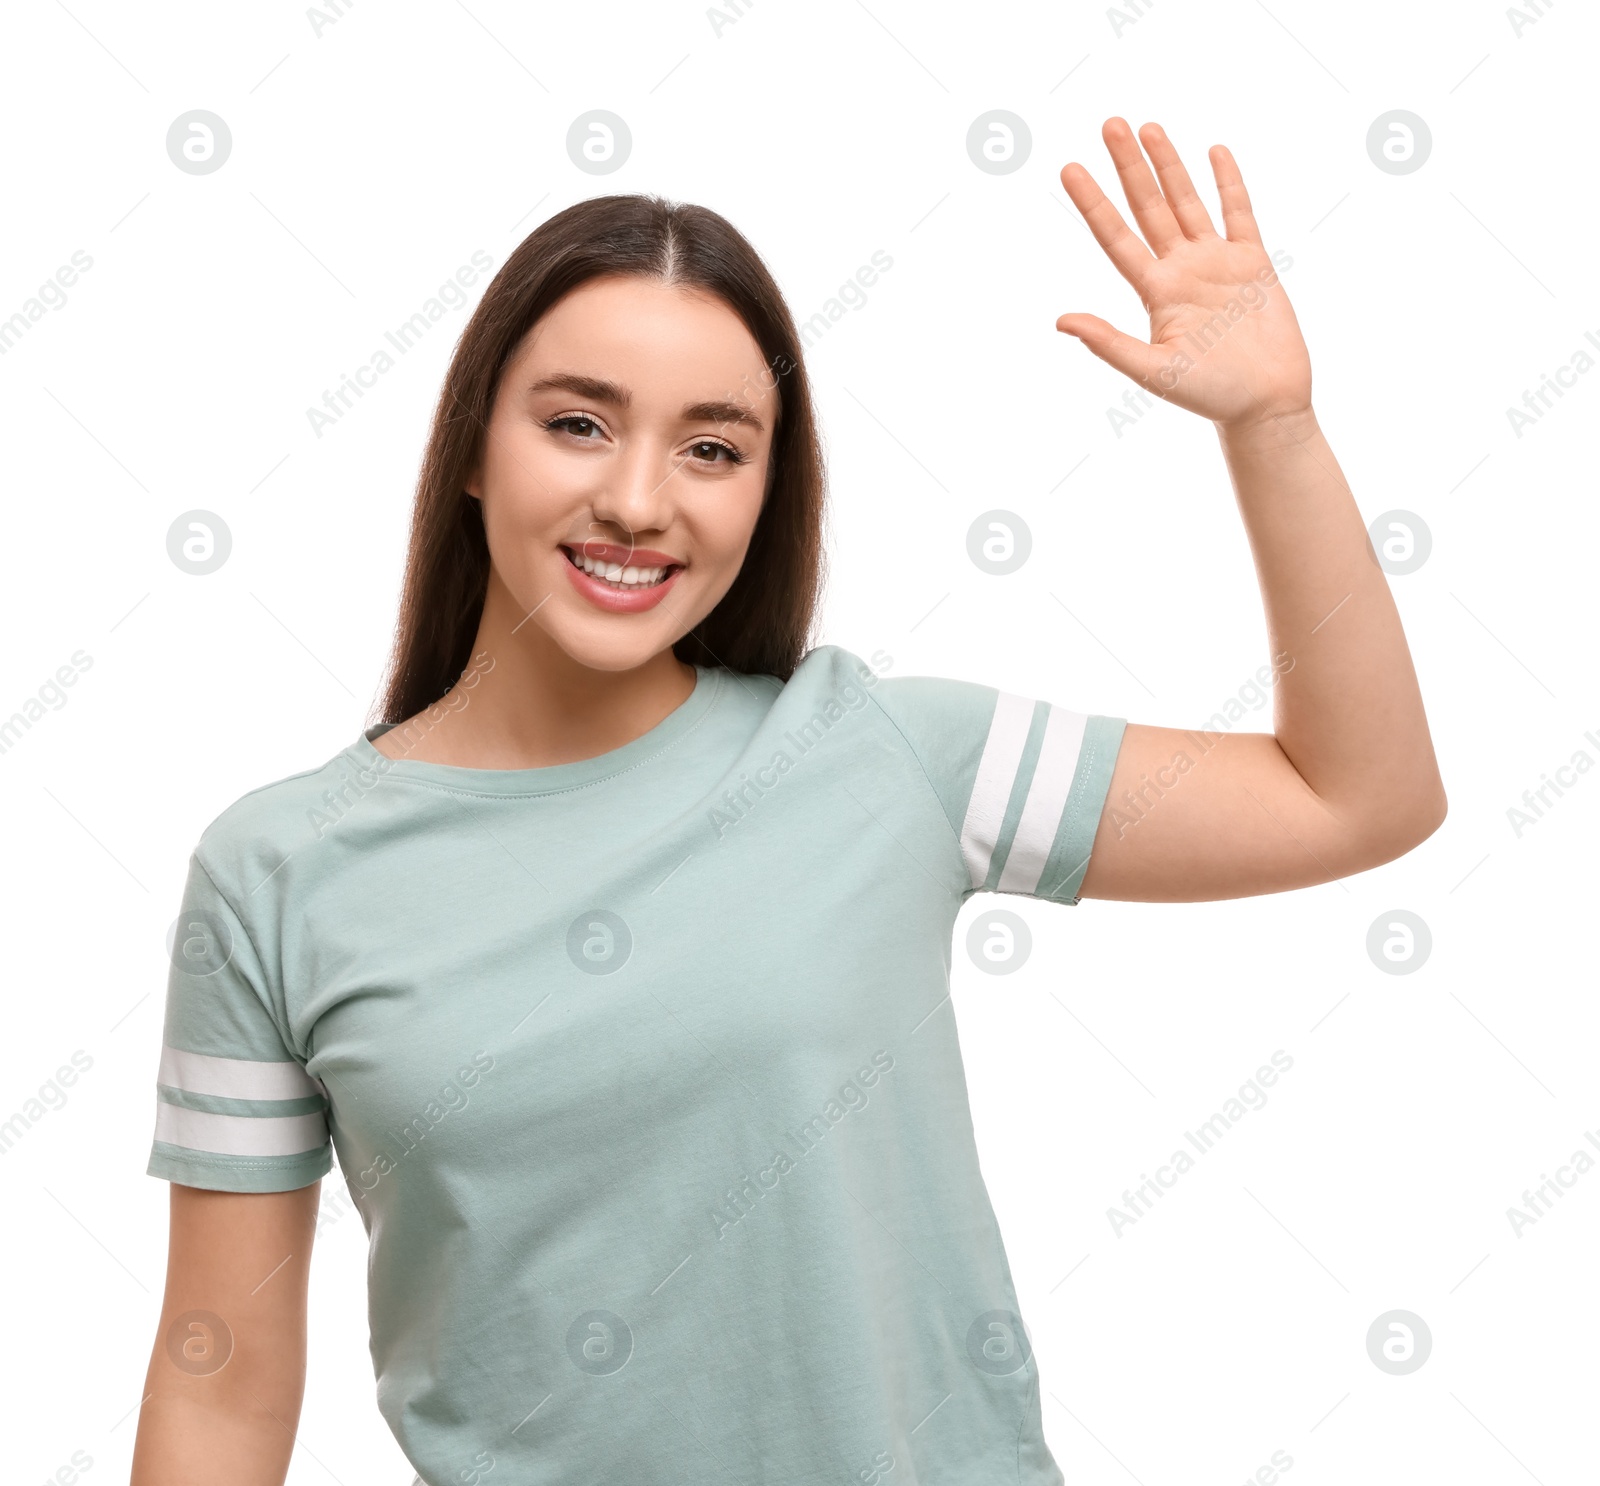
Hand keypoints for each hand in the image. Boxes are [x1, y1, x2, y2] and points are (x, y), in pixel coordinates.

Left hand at [1056, 118, 1311, 430]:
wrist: (1266, 403)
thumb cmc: (1210, 394)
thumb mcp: (1153, 370)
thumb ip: (1109, 343)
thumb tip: (1061, 321)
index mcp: (1155, 293)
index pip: (1116, 237)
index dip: (1093, 203)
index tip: (1070, 168)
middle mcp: (1181, 271)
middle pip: (1148, 208)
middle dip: (1128, 166)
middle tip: (1109, 123)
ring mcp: (1216, 263)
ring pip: (1186, 202)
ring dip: (1168, 165)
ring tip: (1148, 127)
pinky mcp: (1252, 262)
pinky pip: (1238, 212)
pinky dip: (1227, 182)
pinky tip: (1214, 152)